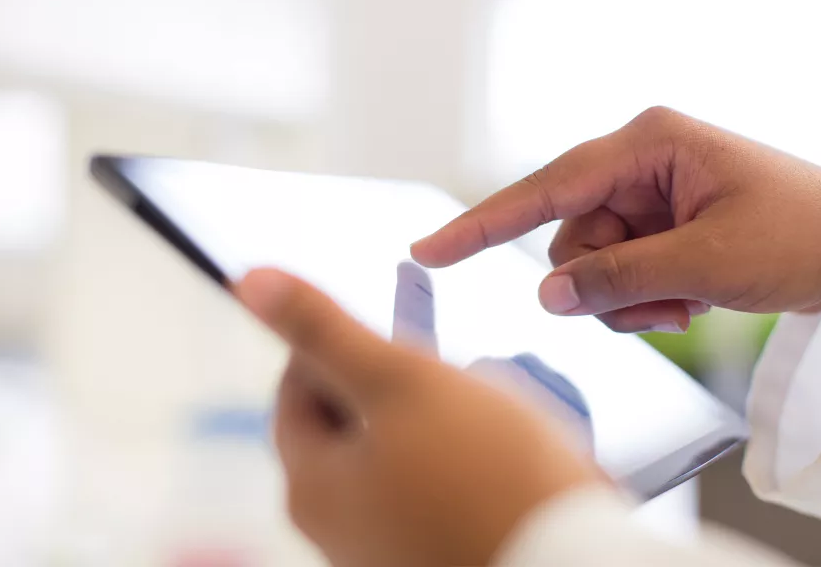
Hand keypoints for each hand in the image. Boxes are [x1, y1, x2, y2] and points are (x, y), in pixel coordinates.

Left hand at [237, 269, 600, 566]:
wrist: (570, 564)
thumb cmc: (489, 476)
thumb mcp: (397, 380)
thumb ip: (322, 330)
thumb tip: (250, 281)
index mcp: (310, 484)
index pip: (297, 384)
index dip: (341, 342)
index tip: (391, 327)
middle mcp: (335, 527)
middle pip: (352, 420)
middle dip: (400, 382)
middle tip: (446, 369)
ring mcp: (382, 549)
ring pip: (398, 451)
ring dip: (437, 417)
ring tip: (489, 413)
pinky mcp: (429, 554)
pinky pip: (433, 486)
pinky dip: (460, 458)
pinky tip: (505, 453)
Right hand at [412, 107, 820, 338]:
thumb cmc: (803, 235)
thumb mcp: (709, 261)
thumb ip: (620, 277)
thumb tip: (549, 293)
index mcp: (647, 144)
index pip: (547, 188)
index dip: (482, 223)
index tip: (428, 250)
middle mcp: (638, 163)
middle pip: (568, 237)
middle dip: (602, 284)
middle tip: (658, 307)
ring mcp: (646, 197)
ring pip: (589, 265)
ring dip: (626, 299)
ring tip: (682, 306)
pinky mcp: (656, 227)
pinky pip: (615, 274)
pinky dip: (641, 301)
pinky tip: (686, 302)